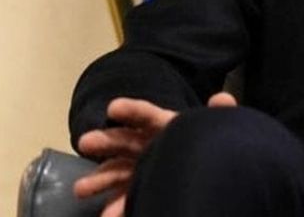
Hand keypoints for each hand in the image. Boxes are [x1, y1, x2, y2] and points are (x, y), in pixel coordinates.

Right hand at [74, 93, 237, 216]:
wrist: (210, 177)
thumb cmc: (210, 147)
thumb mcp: (215, 130)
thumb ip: (220, 115)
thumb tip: (223, 98)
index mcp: (165, 126)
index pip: (147, 115)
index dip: (131, 110)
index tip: (113, 108)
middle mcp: (147, 145)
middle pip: (123, 141)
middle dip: (105, 141)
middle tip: (85, 143)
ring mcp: (140, 169)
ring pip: (116, 172)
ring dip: (99, 180)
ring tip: (80, 188)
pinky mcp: (139, 191)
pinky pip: (124, 199)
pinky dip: (115, 207)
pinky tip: (107, 216)